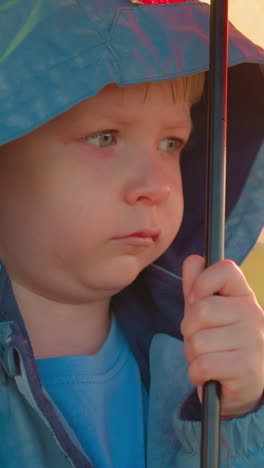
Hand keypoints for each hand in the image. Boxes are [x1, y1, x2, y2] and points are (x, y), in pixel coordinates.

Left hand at [180, 255, 263, 418]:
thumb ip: (197, 287)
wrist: (242, 388)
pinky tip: (210, 376)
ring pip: (198, 341)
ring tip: (209, 360)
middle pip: (200, 309)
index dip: (202, 283)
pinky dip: (197, 374)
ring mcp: (254, 342)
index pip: (225, 268)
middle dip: (189, 330)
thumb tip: (193, 260)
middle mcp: (253, 314)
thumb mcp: (206, 313)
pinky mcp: (247, 369)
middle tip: (202, 342)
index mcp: (243, 296)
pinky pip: (202, 366)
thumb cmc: (220, 344)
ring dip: (194, 356)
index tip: (197, 300)